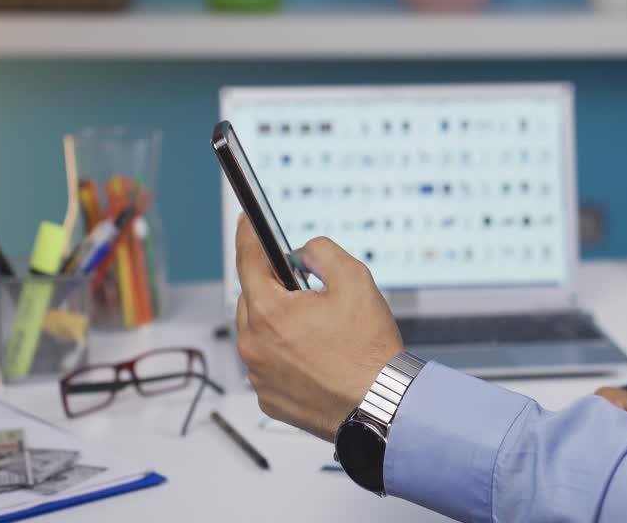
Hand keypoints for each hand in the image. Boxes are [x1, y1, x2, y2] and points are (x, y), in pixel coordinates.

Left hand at [234, 216, 403, 441]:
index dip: (247, 234)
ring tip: (318, 329)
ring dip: (279, 322)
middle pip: (252, 297)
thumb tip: (301, 254)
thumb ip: (321, 252)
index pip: (247, 260)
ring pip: (259, 332)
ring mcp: (259, 376)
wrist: (380, 406)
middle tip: (305, 286)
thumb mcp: (354, 279)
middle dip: (274, 286)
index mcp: (269, 312)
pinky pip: (267, 364)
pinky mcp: (268, 398)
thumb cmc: (369, 350)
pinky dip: (284, 354)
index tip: (246, 221)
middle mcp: (254, 346)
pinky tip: (314, 356)